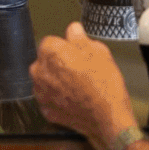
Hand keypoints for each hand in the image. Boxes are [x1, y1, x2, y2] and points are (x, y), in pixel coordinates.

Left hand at [31, 22, 135, 146]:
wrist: (108, 118)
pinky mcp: (46, 109)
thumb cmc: (105, 86)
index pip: (51, 41)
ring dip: (57, 79)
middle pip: (45, 60)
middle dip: (59, 62)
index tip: (76, 52)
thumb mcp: (99, 51)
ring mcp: (41, 93)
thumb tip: (74, 30)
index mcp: (51, 53)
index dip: (65, 46)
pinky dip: (59, 97)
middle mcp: (40, 72)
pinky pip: (50, 97)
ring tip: (79, 85)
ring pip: (46, 79)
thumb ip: (80, 37)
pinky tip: (75, 98)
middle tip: (80, 68)